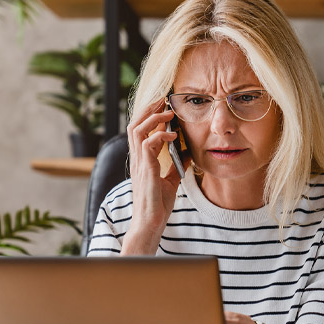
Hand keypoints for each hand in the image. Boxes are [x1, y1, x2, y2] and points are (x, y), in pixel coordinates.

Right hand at [122, 98, 190, 254]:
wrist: (151, 223)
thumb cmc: (158, 204)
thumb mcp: (171, 180)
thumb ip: (177, 164)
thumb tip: (188, 151)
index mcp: (141, 159)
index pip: (139, 129)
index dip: (149, 115)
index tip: (163, 106)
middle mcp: (136, 158)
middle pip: (135, 123)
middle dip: (149, 109)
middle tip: (163, 100)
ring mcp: (139, 164)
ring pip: (137, 129)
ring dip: (153, 118)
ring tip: (168, 113)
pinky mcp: (145, 170)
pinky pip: (148, 144)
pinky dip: (161, 136)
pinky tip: (173, 136)